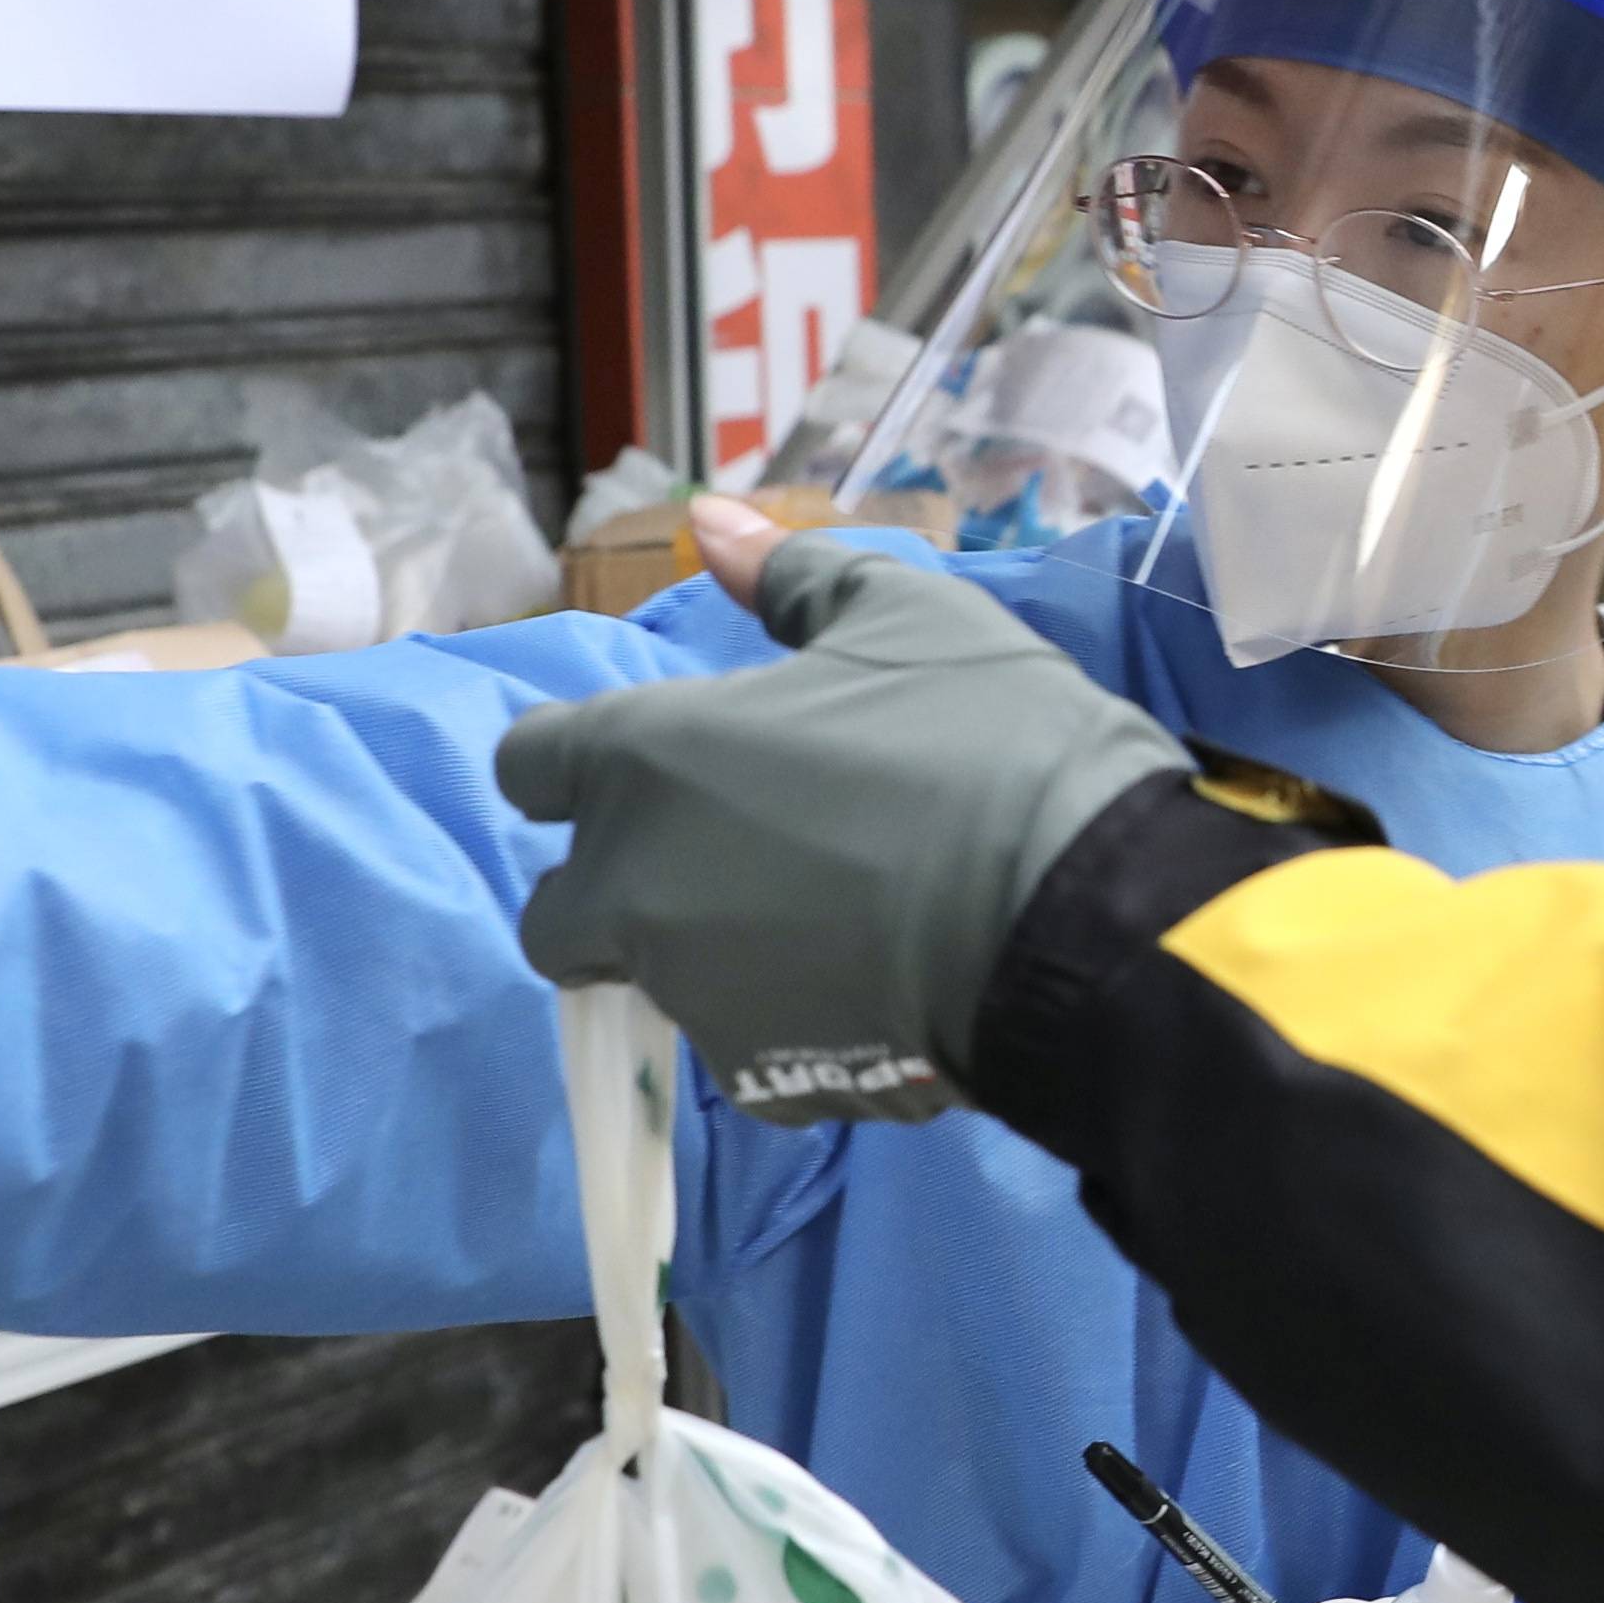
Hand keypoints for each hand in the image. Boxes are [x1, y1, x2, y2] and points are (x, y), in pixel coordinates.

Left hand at [496, 506, 1191, 1122]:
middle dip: (615, 895)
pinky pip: (749, 1050)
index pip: (527, 766)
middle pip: (559, 913)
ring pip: (663, 983)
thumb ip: (789, 575)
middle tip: (732, 862)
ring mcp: (691, 992)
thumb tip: (710, 523)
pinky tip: (880, 985)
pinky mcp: (759, 1078)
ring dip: (717, 957)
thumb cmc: (985, 743)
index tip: (655, 763)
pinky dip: (793, 1023)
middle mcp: (634, 884)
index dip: (576, 764)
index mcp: (647, 756)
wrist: (1076, 920)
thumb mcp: (905, 617)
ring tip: (840, 922)